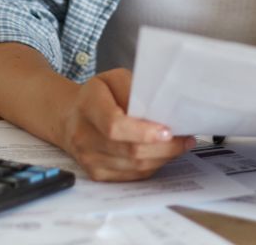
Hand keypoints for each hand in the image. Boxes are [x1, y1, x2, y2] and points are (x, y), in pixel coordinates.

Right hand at [59, 68, 194, 180]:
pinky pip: (132, 176)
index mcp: (88, 106)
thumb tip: (159, 109)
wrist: (71, 117)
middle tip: (184, 137)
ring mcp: (88, 159)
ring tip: (179, 144)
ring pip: (135, 167)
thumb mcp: (114, 79)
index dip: (143, 132)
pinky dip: (152, 166)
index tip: (167, 130)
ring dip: (162, 157)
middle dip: (164, 147)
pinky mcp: (97, 174)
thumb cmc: (99, 95)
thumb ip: (134, 90)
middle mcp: (83, 136)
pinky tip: (163, 154)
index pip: (114, 126)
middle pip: (129, 151)